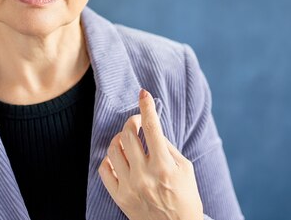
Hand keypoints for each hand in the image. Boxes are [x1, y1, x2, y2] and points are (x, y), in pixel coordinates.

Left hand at [98, 89, 203, 219]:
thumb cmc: (186, 198)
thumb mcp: (185, 169)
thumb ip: (168, 147)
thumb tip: (151, 127)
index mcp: (164, 167)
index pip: (152, 128)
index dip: (146, 107)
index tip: (143, 93)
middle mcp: (144, 175)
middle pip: (128, 134)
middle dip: (132, 122)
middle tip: (138, 122)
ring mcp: (129, 186)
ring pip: (113, 149)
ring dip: (120, 138)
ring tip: (129, 140)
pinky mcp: (118, 196)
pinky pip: (104, 168)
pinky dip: (109, 158)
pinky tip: (119, 158)